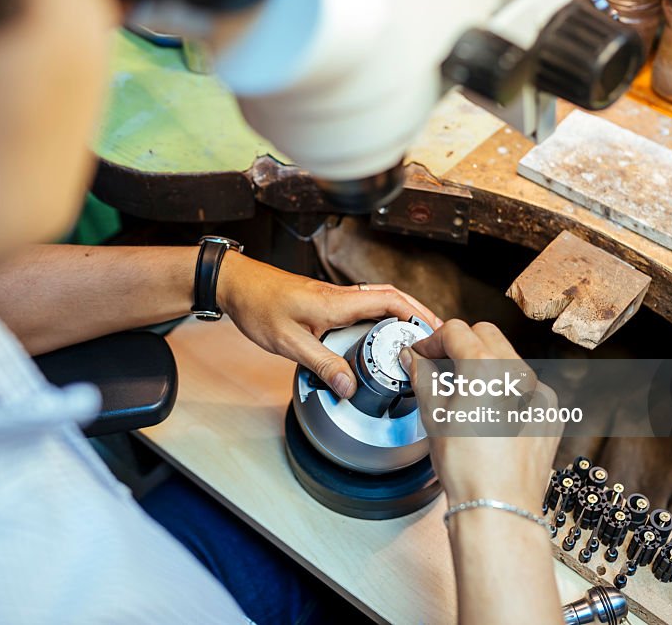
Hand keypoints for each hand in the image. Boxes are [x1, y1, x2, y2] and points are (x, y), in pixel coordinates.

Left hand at [217, 252, 441, 397]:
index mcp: (336, 302)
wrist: (236, 285)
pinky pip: (362, 306)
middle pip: (391, 297)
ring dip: (400, 313)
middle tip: (436, 334)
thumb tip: (349, 386)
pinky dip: (380, 316)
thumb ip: (321, 364)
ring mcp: (332, 298)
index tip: (434, 331)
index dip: (416, 314)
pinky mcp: (324, 302)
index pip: (390, 301)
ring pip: (378, 300)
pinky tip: (378, 334)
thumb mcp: (289, 342)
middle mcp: (339, 296)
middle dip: (417, 313)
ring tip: (414, 336)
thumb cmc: (257, 306)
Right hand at [400, 320, 559, 510]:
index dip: (432, 340)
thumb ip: (423, 376)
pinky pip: (525, 388)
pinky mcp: (549, 412)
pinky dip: (505, 392)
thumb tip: (415, 360)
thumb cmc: (468, 467)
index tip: (422, 354)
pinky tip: (490, 416)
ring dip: (484, 367)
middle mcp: (519, 373)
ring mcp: (539, 392)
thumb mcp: (434, 415)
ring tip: (464, 395)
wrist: (498, 505)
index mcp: (487, 367)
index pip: (455, 331)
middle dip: (460, 345)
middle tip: (440, 366)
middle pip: (486, 335)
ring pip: (508, 361)